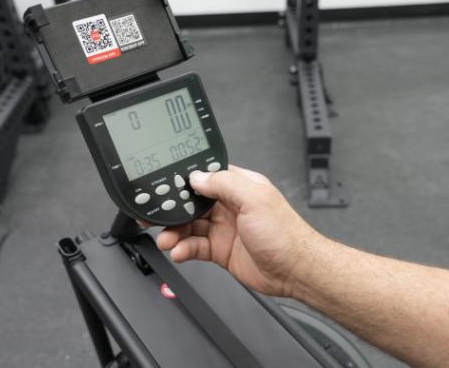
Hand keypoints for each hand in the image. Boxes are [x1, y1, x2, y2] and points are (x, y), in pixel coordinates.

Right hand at [139, 165, 322, 296]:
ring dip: (174, 232)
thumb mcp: (255, 199)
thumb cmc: (285, 233)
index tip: (164, 187)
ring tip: (166, 239)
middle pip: (191, 204)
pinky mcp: (220, 250)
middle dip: (171, 210)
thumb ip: (224, 184)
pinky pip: (194, 247)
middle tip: (153, 216)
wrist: (295, 270)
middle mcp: (229, 205)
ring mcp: (224, 228)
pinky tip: (179, 251)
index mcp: (239, 186)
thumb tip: (197, 177)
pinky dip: (183, 249)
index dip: (183, 182)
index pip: (204, 178)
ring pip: (189, 226)